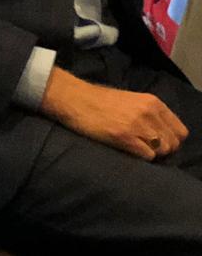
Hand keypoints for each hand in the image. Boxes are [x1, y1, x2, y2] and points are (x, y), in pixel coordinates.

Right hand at [41, 67, 187, 159]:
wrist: (73, 98)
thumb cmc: (99, 101)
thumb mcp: (132, 100)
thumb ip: (150, 114)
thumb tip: (162, 134)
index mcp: (153, 103)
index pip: (180, 131)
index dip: (172, 140)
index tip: (159, 143)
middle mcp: (149, 112)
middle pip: (173, 143)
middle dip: (163, 150)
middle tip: (146, 148)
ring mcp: (137, 125)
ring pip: (162, 151)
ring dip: (152, 154)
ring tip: (136, 149)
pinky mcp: (124, 136)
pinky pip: (147, 156)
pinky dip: (141, 157)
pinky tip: (128, 150)